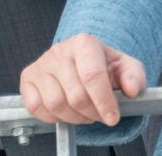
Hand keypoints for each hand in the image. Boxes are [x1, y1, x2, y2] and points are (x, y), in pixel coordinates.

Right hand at [20, 33, 145, 126]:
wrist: (80, 61)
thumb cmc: (103, 65)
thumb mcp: (124, 67)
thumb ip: (134, 76)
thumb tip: (132, 90)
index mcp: (84, 42)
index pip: (92, 75)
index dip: (104, 101)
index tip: (113, 117)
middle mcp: (60, 50)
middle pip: (75, 95)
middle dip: (92, 113)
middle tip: (99, 114)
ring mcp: (41, 64)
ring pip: (55, 103)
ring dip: (73, 117)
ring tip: (83, 112)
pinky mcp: (27, 78)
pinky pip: (36, 106)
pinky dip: (51, 116)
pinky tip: (64, 110)